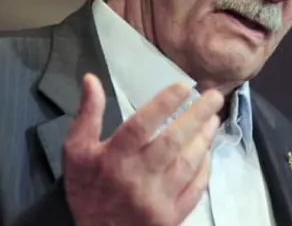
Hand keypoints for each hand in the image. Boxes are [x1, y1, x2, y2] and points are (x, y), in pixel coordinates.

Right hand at [62, 73, 222, 225]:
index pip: (141, 125)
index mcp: (113, 158)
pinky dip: (204, 168)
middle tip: (214, 96)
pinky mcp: (172, 216)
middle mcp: (137, 178)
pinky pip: (195, 188)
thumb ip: (87, 116)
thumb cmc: (88, 189)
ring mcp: (157, 199)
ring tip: (214, 119)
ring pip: (187, 164)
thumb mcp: (76, 151)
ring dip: (204, 139)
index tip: (185, 86)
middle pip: (172, 142)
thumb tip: (91, 79)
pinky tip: (208, 150)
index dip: (164, 103)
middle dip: (196, 116)